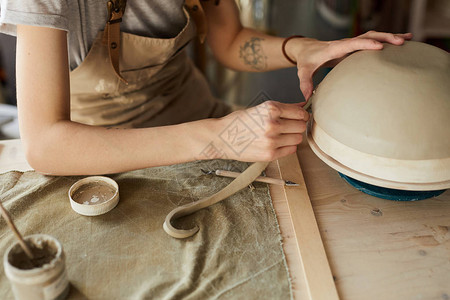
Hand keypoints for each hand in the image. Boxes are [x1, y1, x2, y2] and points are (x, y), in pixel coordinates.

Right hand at [213, 101, 308, 161]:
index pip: (300, 113)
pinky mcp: (270, 154)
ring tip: (281, 135)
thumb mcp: (259, 109)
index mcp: (270, 109)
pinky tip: (277, 143)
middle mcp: (272, 124)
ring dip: (293, 136)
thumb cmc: (239, 122)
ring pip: (298, 139)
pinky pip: (291, 150)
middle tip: (290, 126)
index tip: (300, 117)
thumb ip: (282, 108)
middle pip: (301, 126)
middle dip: (297, 125)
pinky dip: (287, 146)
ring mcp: (272, 141)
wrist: (221, 138)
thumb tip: (302, 105)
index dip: (302, 115)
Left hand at [285, 31, 412, 99]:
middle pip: (366, 36)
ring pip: (373, 36)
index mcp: (333, 48)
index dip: (364, 44)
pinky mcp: (355, 47)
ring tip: (407, 39)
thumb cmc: (306, 60)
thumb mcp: (303, 71)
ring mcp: (351, 44)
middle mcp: (344, 43)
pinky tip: (402, 41)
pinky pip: (372, 41)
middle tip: (400, 42)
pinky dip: (386, 40)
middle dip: (383, 37)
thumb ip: (305, 83)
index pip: (350, 44)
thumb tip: (307, 97)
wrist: (307, 49)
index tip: (379, 46)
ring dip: (389, 36)